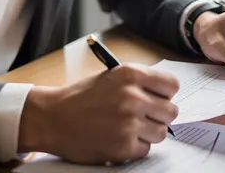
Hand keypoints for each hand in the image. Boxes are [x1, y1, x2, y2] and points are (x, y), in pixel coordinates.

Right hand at [18, 64, 179, 163]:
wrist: (52, 118)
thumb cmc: (80, 98)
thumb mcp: (111, 77)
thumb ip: (139, 83)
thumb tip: (165, 96)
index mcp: (130, 74)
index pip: (172, 85)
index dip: (166, 94)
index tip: (159, 98)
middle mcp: (132, 97)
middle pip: (171, 111)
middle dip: (159, 116)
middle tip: (144, 117)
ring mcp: (129, 123)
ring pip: (161, 132)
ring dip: (148, 133)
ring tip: (128, 128)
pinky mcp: (123, 147)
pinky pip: (145, 150)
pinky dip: (134, 148)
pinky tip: (118, 138)